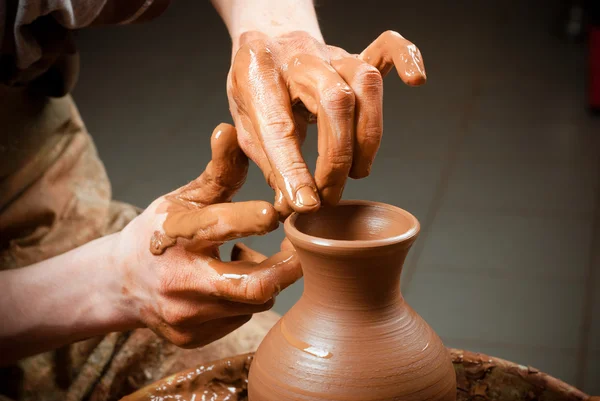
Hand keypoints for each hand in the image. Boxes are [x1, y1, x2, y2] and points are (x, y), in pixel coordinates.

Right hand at [115, 123, 301, 347]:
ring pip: (253, 303)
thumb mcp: (184, 198)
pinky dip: (245, 301)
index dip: (248, 220)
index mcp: (176, 237)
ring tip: (248, 260)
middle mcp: (180, 282)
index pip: (216, 227)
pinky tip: (228, 286)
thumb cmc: (159, 233)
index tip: (277, 212)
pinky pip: (240, 320)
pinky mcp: (192, 339)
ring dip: (264, 281)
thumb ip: (217, 171)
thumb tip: (230, 129)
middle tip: (301, 249)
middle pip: (251, 287)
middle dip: (286, 268)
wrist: (121, 283)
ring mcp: (186, 317)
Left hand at [227, 30, 425, 216]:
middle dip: (337, 159)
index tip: (308, 204)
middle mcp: (297, 58)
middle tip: (330, 195)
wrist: (264, 38)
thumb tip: (294, 206)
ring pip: (365, 83)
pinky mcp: (353, 53)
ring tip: (358, 172)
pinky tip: (415, 79)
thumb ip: (269, 164)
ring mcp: (329, 52)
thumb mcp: (244, 126)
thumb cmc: (254, 86)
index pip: (278, 126)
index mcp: (256, 74)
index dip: (294, 171)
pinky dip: (406, 58)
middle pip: (334, 102)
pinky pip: (386, 47)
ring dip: (368, 136)